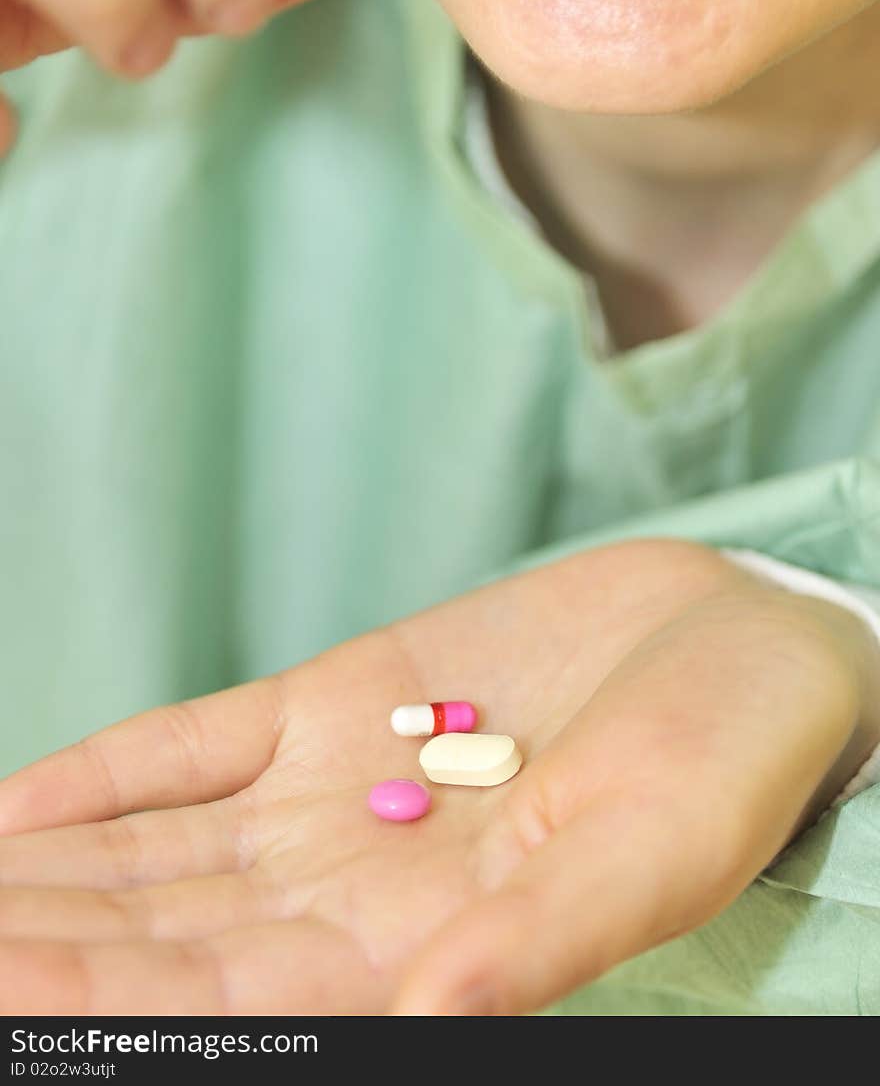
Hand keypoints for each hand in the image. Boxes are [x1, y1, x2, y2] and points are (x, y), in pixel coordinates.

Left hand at [0, 539, 875, 1014]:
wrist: (737, 640)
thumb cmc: (729, 763)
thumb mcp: (654, 852)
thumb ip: (542, 936)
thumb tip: (431, 1012)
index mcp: (425, 954)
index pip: (235, 1010)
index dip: (112, 1010)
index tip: (7, 994)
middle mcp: (355, 889)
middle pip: (165, 938)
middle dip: (49, 945)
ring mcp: (332, 790)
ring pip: (157, 851)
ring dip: (49, 874)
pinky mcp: (335, 699)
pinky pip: (195, 747)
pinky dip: (105, 775)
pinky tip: (16, 803)